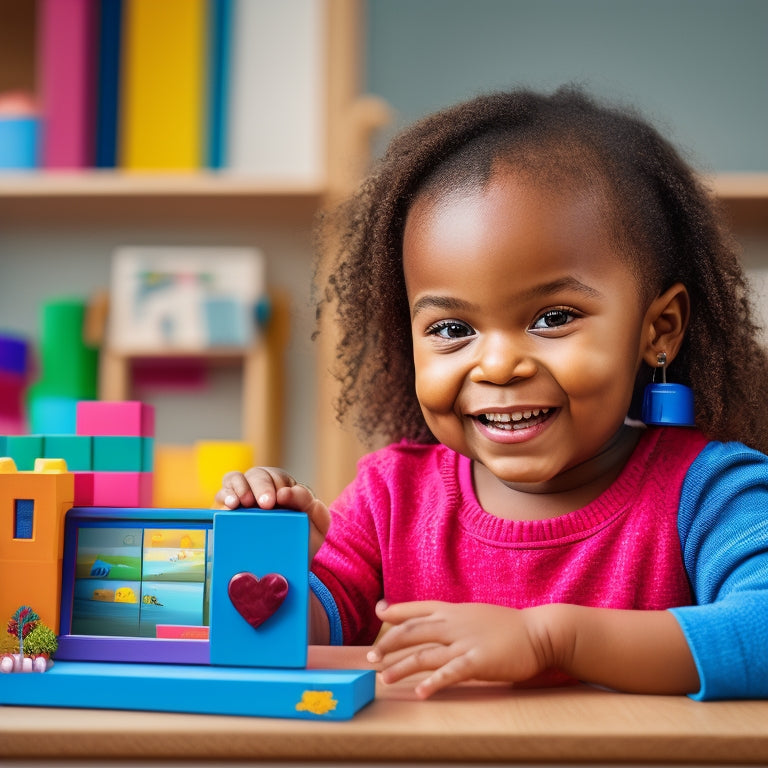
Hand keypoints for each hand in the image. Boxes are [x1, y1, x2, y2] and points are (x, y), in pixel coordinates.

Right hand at [215, 467, 329, 559]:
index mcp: (285, 490)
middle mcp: (263, 488)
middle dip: (263, 487)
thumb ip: (316, 510)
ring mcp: (244, 496)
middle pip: (261, 475)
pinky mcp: (227, 506)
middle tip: (266, 503)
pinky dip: (226, 495)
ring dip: (242, 487)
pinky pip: (223, 492)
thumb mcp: (316, 527)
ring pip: (239, 478)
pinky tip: (230, 506)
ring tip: (244, 502)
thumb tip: (295, 496)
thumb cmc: (301, 542)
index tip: (282, 498)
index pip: (283, 479)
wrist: (284, 566)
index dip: (281, 485)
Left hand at [366, 600, 553, 698]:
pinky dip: (434, 682)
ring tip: (384, 678)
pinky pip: (452, 672)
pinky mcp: (479, 661)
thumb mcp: (475, 614)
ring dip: (402, 667)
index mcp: (454, 611)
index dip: (395, 612)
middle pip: (413, 631)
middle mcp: (455, 624)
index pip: (417, 609)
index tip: (377, 613)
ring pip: (425, 654)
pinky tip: (421, 692)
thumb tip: (432, 621)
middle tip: (371, 657)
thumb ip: (452, 617)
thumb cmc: (508, 627)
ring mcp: (466, 642)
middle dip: (389, 644)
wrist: (540, 632)